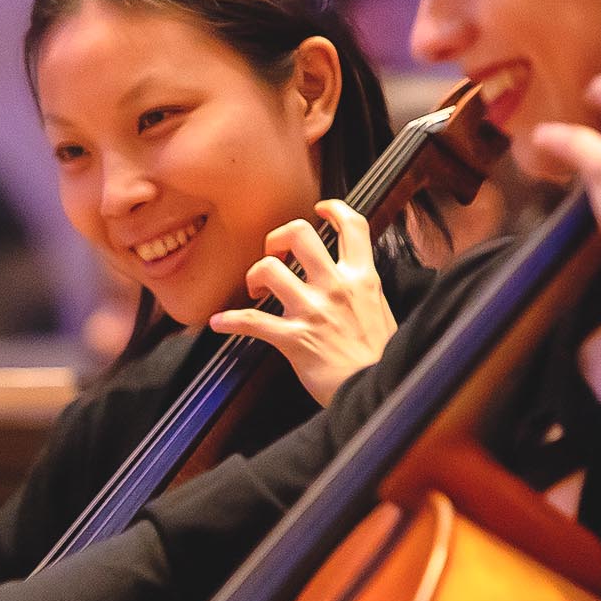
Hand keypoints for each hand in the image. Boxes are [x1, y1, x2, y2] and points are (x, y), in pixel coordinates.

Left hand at [211, 200, 397, 405]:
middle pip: (299, 233)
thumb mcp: (381, 311)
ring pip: (268, 269)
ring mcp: (313, 311)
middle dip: (276, 238)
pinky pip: (250, 321)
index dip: (334, 208)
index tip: (320, 209)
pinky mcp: (294, 339)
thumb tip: (350, 277)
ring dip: (253, 276)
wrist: (381, 391)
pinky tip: (220, 323)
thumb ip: (362, 289)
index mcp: (362, 278)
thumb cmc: (380, 357)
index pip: (353, 227)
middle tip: (273, 254)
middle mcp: (336, 287)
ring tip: (255, 290)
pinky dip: (229, 320)